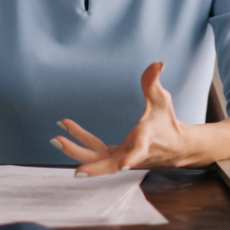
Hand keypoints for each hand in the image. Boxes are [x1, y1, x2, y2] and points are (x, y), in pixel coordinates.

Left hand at [53, 62, 201, 176]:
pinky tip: (66, 129)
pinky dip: (81, 142)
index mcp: (145, 140)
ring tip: (56, 137)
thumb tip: (157, 63)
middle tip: (60, 142)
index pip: (139, 150)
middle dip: (80, 154)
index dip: (132, 158)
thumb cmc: (167, 123)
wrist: (174, 147)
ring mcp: (121, 158)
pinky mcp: (115, 157)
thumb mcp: (163, 100)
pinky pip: (95, 151)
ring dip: (74, 149)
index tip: (124, 165)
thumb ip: (154, 83)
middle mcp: (131, 154)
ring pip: (95, 159)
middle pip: (104, 161)